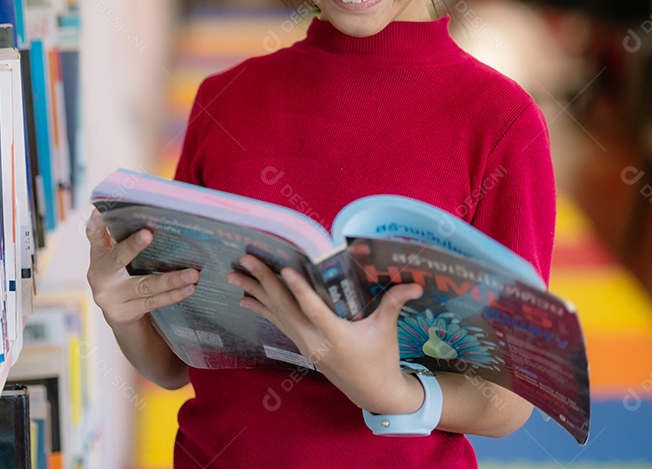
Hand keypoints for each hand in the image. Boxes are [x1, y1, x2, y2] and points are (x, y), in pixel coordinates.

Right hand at [85, 210, 198, 328]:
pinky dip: (173, 295)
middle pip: (117, 259)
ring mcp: (112, 298)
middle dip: (132, 246)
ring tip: (192, 274)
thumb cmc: (121, 274)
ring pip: (144, 286)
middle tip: (147, 234)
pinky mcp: (125, 313)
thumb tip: (137, 214)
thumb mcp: (114, 256)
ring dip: (171, 280)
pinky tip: (188, 289)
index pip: (95, 238)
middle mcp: (100, 276)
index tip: (99, 214)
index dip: (96, 227)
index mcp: (98, 256)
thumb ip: (118, 238)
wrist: (117, 312)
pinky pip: (153, 302)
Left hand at [227, 253, 425, 414]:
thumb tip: (416, 283)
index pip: (314, 310)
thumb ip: (395, 302)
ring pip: (276, 314)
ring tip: (234, 276)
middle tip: (247, 260)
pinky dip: (262, 308)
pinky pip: (278, 323)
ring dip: (255, 293)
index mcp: (337, 337)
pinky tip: (246, 298)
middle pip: (285, 307)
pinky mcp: (302, 345)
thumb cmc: (382, 358)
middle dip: (265, 282)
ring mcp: (305, 344)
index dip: (299, 290)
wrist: (372, 392)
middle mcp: (315, 340)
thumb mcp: (387, 329)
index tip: (284, 270)